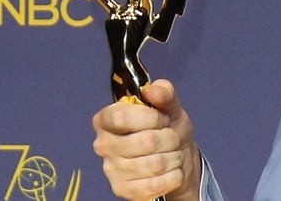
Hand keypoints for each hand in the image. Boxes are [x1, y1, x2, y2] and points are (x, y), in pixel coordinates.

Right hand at [92, 80, 201, 200]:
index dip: (149, 117)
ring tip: (172, 153)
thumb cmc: (167, 128)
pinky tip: (171, 170)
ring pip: (155, 164)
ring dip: (174, 157)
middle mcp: (103, 145)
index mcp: (106, 119)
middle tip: (172, 137)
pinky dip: (173, 176)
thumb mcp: (170, 106)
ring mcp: (111, 170)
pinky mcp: (122, 190)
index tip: (161, 118)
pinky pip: (156, 185)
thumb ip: (164, 93)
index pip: (121, 116)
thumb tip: (152, 91)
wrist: (177, 156)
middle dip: (170, 138)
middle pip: (146, 141)